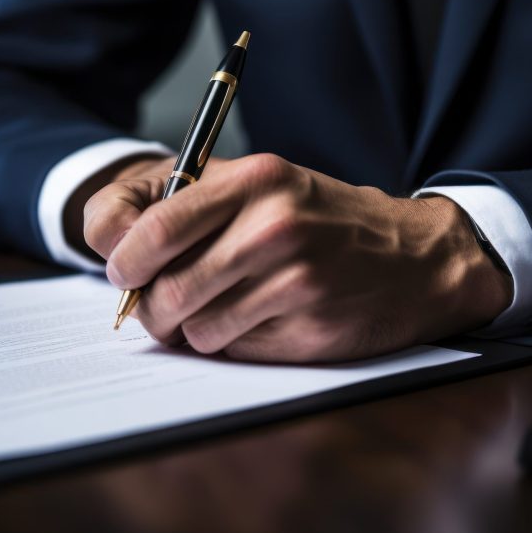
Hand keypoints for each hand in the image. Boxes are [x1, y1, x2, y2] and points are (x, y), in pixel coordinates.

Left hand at [84, 154, 512, 361]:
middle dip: (153, 309)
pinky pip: (235, 352)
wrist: (416, 257)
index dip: (125, 263)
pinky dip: (233, 344)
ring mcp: (298, 282)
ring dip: (195, 330)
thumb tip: (114, 247)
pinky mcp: (312, 330)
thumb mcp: (267, 184)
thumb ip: (191, 203)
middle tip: (162, 306)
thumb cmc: (327, 220)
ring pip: (197, 331)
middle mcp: (277, 228)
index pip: (155, 230)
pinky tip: (258, 321)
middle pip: (167, 292)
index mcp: (259, 180)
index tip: (126, 274)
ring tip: (220, 311)